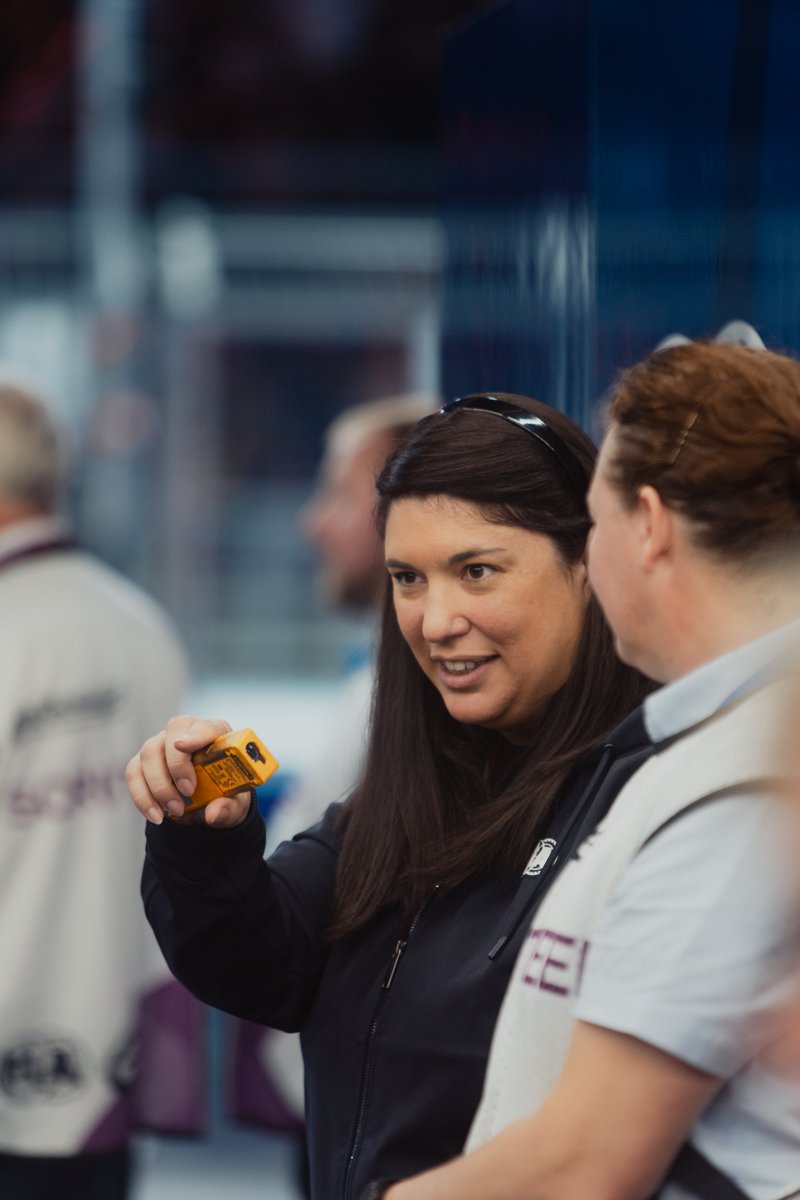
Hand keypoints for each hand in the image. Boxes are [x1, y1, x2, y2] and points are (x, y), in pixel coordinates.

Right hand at [126, 715, 251, 828]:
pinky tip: (157, 815)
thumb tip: (214, 814)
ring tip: (176, 810)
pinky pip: (134, 773)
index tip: (185, 746)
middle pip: (172, 734)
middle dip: (177, 765)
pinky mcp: (143, 762)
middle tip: (188, 793)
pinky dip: (143, 797)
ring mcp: (161, 745)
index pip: (203, 725)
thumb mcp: (234, 803)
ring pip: (149, 753)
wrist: (207, 804)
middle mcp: (184, 733)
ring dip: (160, 785)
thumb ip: (228, 808)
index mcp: (214, 734)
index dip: (194, 734)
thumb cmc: (224, 794)